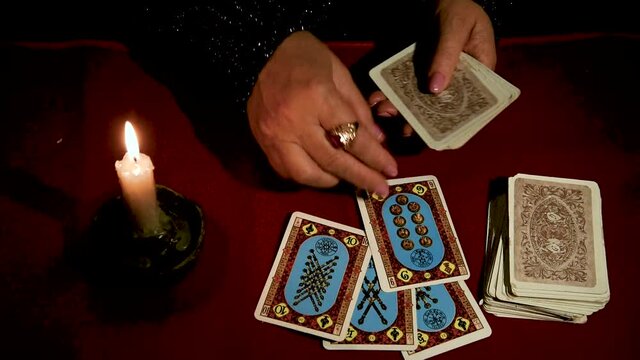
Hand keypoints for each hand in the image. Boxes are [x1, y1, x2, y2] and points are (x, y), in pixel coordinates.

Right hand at [247, 31, 397, 195]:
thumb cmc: (305, 58)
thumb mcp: (339, 74)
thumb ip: (358, 109)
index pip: (352, 137)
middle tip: (380, 189)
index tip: (390, 170)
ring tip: (348, 178)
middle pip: (333, 161)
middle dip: (361, 177)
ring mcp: (275, 135)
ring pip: (306, 174)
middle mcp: (294, 121)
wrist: (258, 54)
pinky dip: (307, 176)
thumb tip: (377, 142)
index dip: (374, 157)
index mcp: (317, 97)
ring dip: (332, 180)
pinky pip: (287, 171)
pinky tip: (322, 171)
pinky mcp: (262, 143)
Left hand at [370, 0, 495, 131]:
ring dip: (400, 108)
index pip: (469, 105)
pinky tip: (376, 98)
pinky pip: (402, 86)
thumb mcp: (455, 27)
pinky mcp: (415, 70)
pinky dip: (389, 92)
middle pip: (439, 107)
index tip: (434, 131)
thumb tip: (436, 90)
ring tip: (384, 112)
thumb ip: (447, 55)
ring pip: (417, 100)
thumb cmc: (458, 7)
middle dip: (420, 119)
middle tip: (404, 129)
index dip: (452, 121)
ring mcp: (433, 76)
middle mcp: (456, 80)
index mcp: (478, 73)